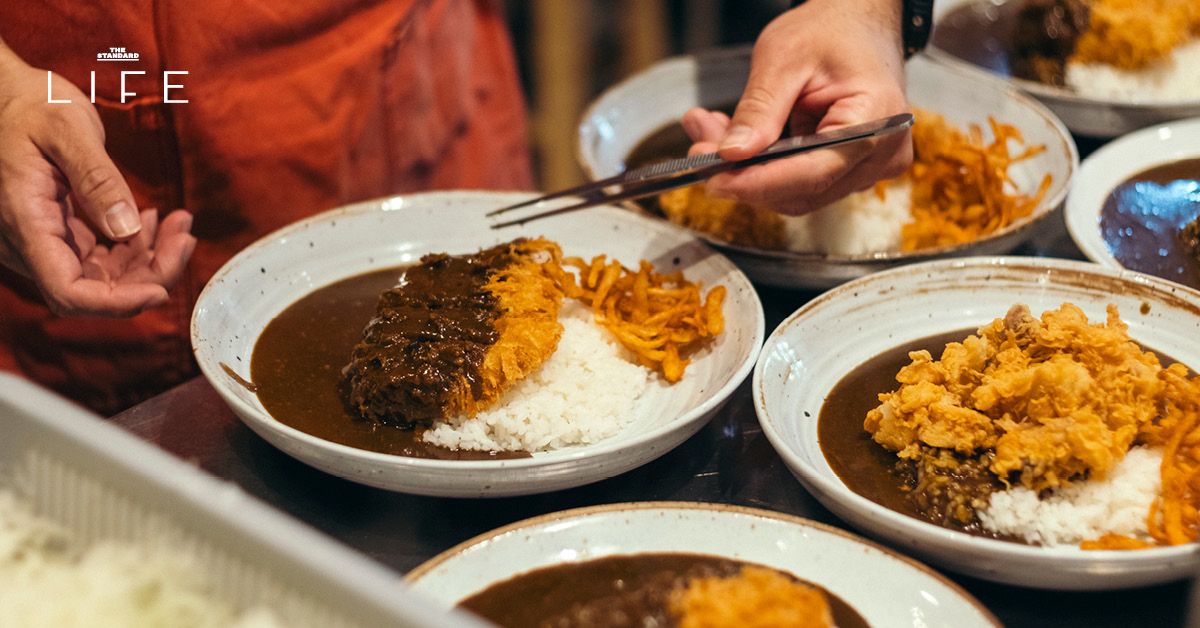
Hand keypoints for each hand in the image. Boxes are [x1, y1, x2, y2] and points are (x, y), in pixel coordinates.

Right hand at [0, 42, 195, 317]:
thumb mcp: (67, 128)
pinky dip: (133, 249)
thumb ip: (96, 178)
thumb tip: (126, 229)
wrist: (6, 95)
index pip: (67, 290)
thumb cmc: (31, 104)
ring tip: (178, 224)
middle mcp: (27, 241)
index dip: (116, 303)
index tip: (161, 291)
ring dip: (147, 261)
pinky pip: (99, 259)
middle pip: (93, 290)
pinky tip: (152, 221)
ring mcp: (42, 241)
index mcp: (24, 220)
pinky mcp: (57, 234)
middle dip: (148, 275)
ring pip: (101, 278)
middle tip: (186, 237)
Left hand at [682, 0, 911, 215]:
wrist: (858, 23)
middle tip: (698, 148)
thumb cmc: (831, 31)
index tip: (714, 178)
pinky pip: (801, 183)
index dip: (757, 182)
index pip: (812, 172)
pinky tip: (737, 140)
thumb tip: (731, 154)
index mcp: (875, 120)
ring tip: (711, 133)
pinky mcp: (851, 170)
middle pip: (802, 189)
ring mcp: (869, 167)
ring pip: (796, 192)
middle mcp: (881, 154)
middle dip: (744, 175)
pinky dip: (764, 167)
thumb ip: (759, 110)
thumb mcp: (784, 58)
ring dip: (749, 171)